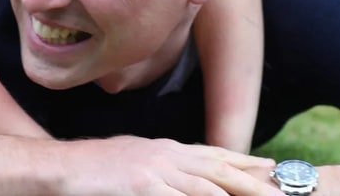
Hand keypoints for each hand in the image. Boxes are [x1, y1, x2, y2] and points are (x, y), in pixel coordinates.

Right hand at [63, 137, 280, 195]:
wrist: (57, 167)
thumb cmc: (90, 170)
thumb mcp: (132, 164)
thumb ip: (159, 171)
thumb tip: (179, 183)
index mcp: (164, 148)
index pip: (214, 154)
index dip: (244, 162)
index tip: (271, 169)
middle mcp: (165, 154)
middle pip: (220, 167)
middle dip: (254, 182)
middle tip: (282, 193)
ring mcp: (154, 169)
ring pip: (208, 185)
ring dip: (238, 194)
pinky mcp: (141, 185)